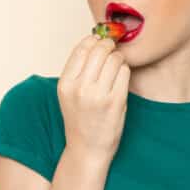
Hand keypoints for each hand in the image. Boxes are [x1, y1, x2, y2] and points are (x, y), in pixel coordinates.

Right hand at [58, 32, 130, 160]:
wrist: (87, 149)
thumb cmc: (81, 119)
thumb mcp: (69, 93)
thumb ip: (78, 69)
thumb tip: (95, 40)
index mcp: (65, 84)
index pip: (81, 49)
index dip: (93, 40)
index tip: (99, 40)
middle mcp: (80, 88)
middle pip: (99, 50)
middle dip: (108, 45)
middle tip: (112, 49)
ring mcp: (98, 95)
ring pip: (114, 59)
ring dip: (118, 58)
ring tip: (116, 67)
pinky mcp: (116, 102)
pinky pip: (124, 72)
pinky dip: (124, 71)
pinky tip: (120, 78)